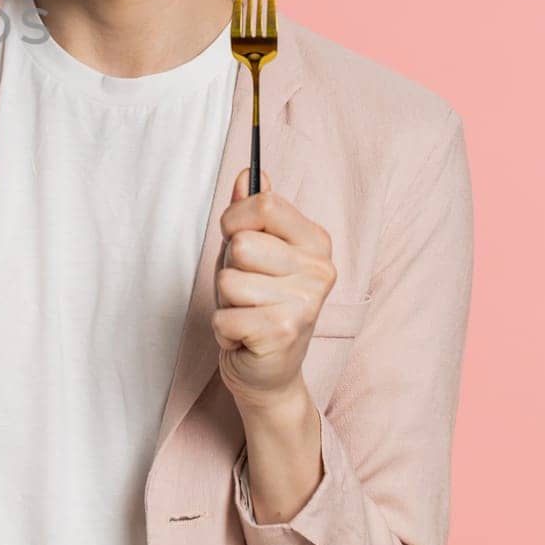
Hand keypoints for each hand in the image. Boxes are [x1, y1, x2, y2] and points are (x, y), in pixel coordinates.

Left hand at [214, 168, 336, 412]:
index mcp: (315, 241)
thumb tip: (250, 173)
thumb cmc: (257, 302)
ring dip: (226, 301)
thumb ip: (250, 211)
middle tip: (246, 290)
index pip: (263, 203)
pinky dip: (224, 328)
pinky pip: (223, 316)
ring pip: (229, 280)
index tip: (236, 240)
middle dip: (229, 268)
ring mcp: (306, 303)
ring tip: (247, 312)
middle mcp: (320, 270)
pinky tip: (245, 335)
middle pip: (242, 243)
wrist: (267, 371)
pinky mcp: (284, 333)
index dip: (234, 220)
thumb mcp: (251, 250)